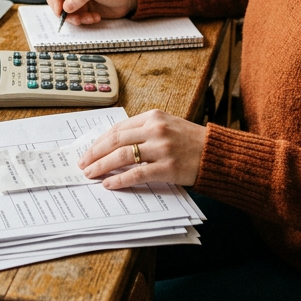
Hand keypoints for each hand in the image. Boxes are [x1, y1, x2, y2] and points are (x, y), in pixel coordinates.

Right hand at [44, 0, 138, 25]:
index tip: (59, 9)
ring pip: (63, 11)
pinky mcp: (80, 8)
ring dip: (74, 17)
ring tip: (88, 18)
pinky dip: (82, 20)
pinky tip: (94, 17)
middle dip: (63, 10)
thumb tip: (66, 6)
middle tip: (74, 17)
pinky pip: (73, 17)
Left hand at [78, 110, 204, 188]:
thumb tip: (113, 145)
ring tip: (91, 174)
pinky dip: (119, 180)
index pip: (118, 128)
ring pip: (121, 156)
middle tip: (83, 164)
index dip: (100, 141)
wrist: (217, 154)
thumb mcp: (167, 125)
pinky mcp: (167, 167)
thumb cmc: (190, 141)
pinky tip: (109, 184)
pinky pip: (136, 174)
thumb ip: (143, 131)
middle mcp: (155, 129)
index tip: (89, 151)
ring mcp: (161, 148)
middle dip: (95, 154)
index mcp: (153, 116)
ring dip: (102, 166)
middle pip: (115, 141)